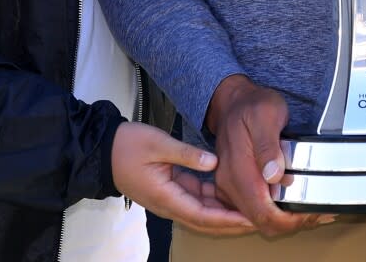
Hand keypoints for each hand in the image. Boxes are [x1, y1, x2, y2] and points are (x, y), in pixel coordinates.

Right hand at [110, 122, 255, 235]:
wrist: (104, 150)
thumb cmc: (127, 146)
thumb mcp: (157, 143)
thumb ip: (187, 153)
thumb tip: (214, 162)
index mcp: (166, 197)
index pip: (203, 215)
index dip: (228, 219)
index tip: (250, 218)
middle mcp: (170, 204)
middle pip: (207, 220)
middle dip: (233, 222)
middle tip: (260, 217)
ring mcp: (172, 199)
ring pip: (204, 212)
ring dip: (227, 213)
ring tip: (252, 207)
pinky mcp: (173, 190)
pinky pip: (198, 200)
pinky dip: (216, 200)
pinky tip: (234, 193)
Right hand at [203, 74, 333, 235]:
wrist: (233, 101)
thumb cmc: (252, 106)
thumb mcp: (266, 114)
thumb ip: (268, 145)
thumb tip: (273, 175)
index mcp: (237, 171)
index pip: (261, 213)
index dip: (287, 220)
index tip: (309, 213)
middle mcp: (230, 184)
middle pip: (261, 222)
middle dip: (291, 223)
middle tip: (317, 213)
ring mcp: (231, 187)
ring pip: (259, 220)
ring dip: (286, 220)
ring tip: (312, 210)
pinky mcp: (236, 187)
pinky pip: (256, 209)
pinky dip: (278, 212)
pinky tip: (297, 204)